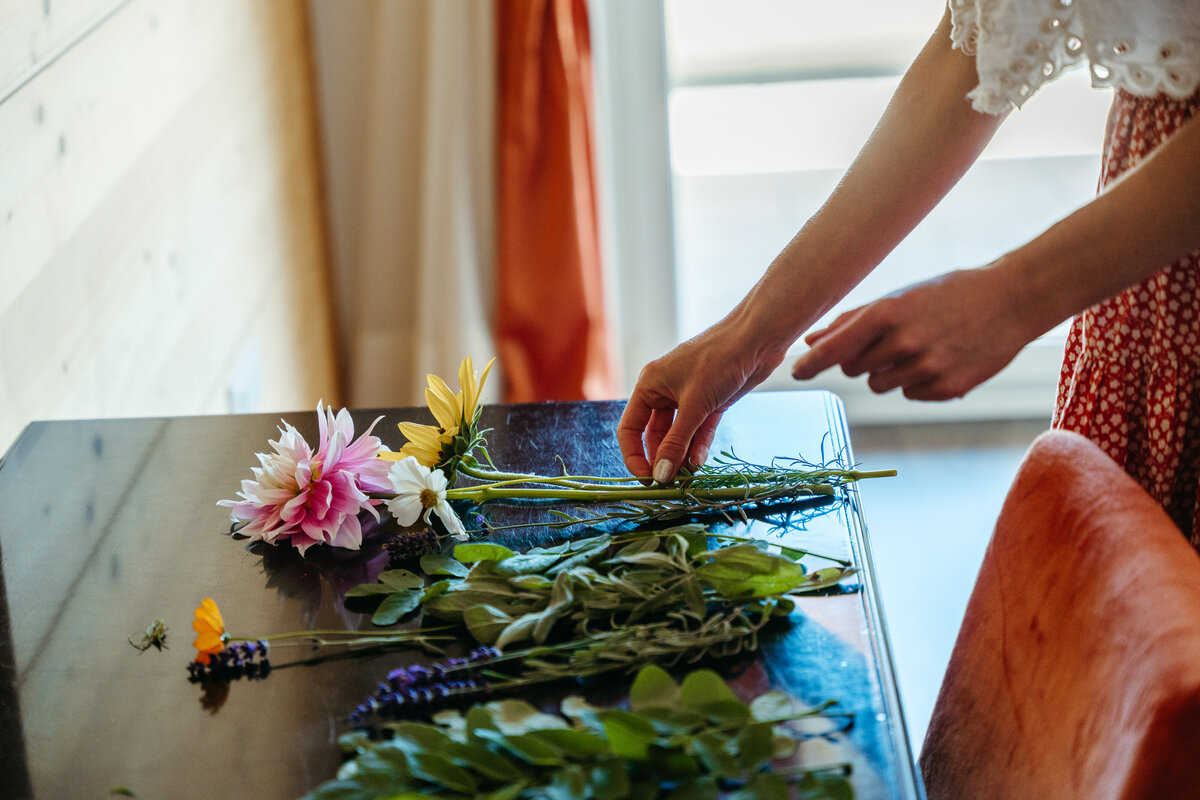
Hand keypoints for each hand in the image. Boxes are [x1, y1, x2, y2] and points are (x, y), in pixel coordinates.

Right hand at [618, 317, 788, 482]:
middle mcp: (664, 392)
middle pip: (654, 435)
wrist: (757, 339)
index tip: (646, 480)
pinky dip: (698, 446)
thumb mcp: (694, 405)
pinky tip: (699, 464)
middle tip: (669, 484)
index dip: (634, 456)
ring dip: (681, 456)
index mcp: (649, 385)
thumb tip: (660, 475)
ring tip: (686, 478)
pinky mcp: (710, 402)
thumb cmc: (719, 360)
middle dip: (661, 459)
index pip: (630, 428)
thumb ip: (676, 442)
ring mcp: (688, 398)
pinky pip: (699, 430)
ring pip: (678, 435)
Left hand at [791, 267, 1032, 399]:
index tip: (795, 372)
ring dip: (890, 371)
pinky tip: (941, 358)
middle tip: (890, 340)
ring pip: (881, 384)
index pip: (834, 349)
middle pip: (854, 370)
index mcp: (888, 314)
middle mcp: (905, 344)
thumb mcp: (900, 297)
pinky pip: (911, 394)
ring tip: (920, 346)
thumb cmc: (948, 293)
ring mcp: (927, 369)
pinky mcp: (948, 389)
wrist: (1012, 300)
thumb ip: (853, 320)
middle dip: (861, 359)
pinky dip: (918, 382)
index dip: (810, 364)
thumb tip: (812, 340)